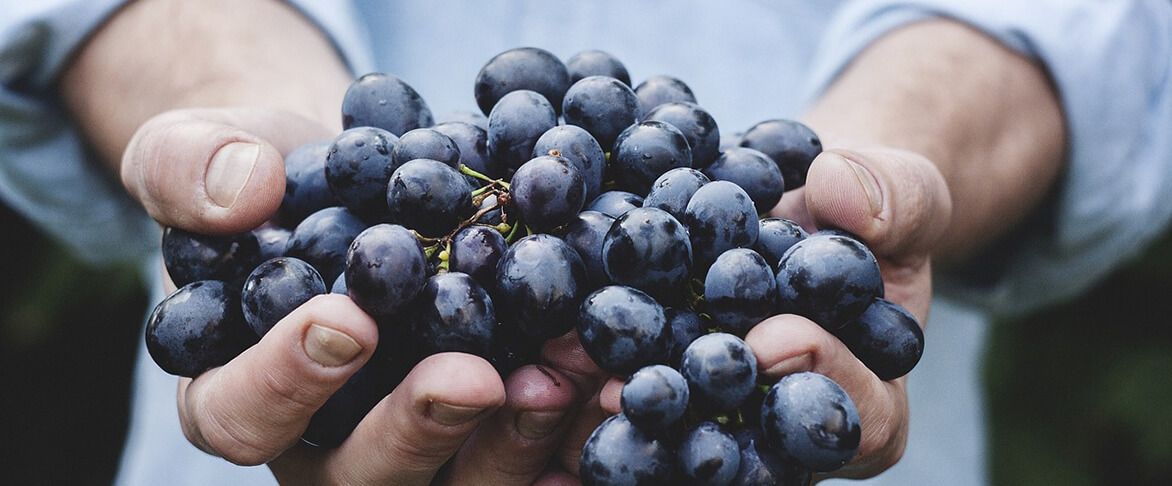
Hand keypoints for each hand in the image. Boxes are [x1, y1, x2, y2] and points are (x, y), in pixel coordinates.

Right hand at [129, 107, 581, 484]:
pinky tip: (614, 398)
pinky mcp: (485, 436)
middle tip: (475, 377)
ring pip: (457, 484)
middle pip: (361, 476)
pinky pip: (527, 462)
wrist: (354, 183)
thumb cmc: (264, 180)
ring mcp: (411, 450)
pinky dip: (574, 436)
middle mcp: (323, 445)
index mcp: (236, 393)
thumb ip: (189, 169)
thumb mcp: (199, 151)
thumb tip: (241, 190)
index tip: (348, 319)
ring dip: (516, 438)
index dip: (288, 380)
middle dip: (420, 429)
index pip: (240, 416)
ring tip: (567, 371)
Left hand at [583, 146, 950, 478]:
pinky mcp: (665, 386)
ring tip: (576, 375)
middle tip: (643, 390)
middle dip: (698, 416)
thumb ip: (894, 198)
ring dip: (625, 406)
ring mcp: (721, 417)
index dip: (820, 379)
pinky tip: (548, 348)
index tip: (775, 339)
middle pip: (752, 448)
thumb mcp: (902, 194)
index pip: (858, 416)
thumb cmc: (865, 211)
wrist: (800, 208)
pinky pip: (629, 392)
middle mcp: (787, 429)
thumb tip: (842, 192)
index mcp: (869, 402)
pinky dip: (590, 371)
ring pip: (678, 433)